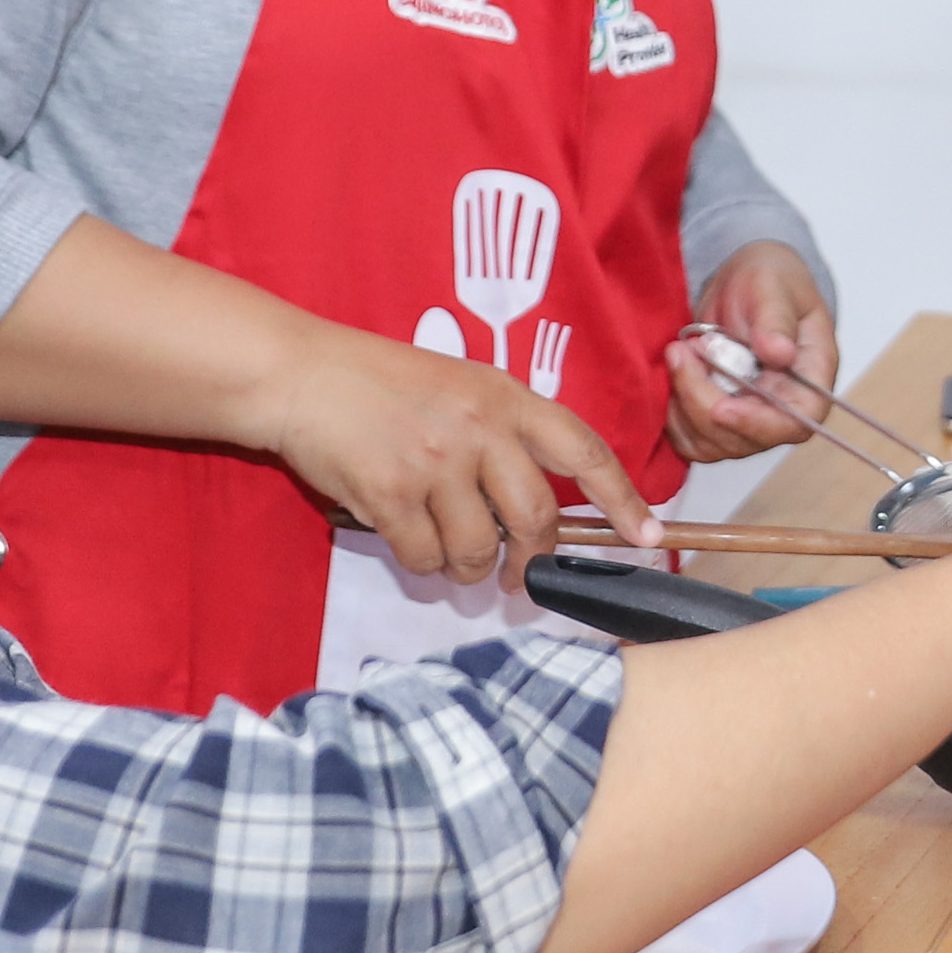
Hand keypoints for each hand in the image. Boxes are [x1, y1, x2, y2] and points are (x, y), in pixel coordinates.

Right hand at [257, 321, 655, 581]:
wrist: (302, 374)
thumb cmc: (382, 383)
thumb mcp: (461, 386)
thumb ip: (504, 434)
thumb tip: (538, 512)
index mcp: (506, 397)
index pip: (583, 452)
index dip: (622, 499)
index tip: (649, 536)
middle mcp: (480, 428)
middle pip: (536, 520)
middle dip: (533, 562)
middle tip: (519, 577)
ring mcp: (436, 462)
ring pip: (478, 552)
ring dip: (465, 569)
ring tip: (445, 549)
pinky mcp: (391, 494)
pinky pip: (424, 559)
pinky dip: (419, 562)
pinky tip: (404, 536)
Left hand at [666, 242, 837, 460]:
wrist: (742, 284)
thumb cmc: (768, 280)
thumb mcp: (772, 285)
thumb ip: (776, 318)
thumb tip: (780, 353)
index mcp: (810, 379)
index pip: (796, 423)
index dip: (757, 425)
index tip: (721, 408)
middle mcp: (783, 408)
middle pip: (746, 439)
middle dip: (702, 401)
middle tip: (681, 350)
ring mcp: (749, 418)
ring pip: (713, 444)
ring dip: (684, 406)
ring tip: (680, 352)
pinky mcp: (719, 420)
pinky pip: (692, 440)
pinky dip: (674, 416)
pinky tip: (676, 375)